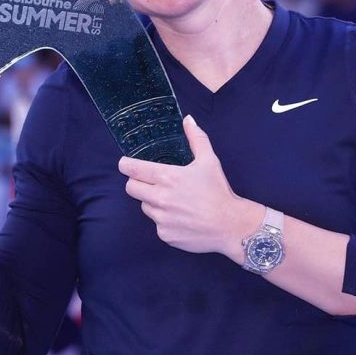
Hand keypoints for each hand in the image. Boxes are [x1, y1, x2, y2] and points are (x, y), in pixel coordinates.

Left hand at [118, 116, 261, 255]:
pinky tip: (180, 217)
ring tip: (173, 200)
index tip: (125, 164)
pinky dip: (164, 220)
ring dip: (152, 201)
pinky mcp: (165, 234)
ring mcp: (161, 218)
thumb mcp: (209, 161)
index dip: (126, 165)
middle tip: (150, 181)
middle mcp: (160, 198)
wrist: (230, 225)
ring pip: (144, 206)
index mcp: (167, 177)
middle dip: (137, 183)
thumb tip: (188, 120)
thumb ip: (196, 138)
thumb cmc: (219, 192)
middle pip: (131, 188)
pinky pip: (156, 224)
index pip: (132, 169)